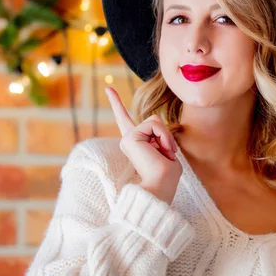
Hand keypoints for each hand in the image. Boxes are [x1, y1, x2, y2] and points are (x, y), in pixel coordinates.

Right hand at [105, 87, 182, 204]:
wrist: (160, 187)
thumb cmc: (167, 175)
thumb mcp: (167, 150)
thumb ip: (161, 133)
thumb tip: (153, 118)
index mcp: (136, 144)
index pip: (125, 120)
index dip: (117, 104)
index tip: (108, 88)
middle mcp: (128, 139)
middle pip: (155, 121)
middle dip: (166, 135)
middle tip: (168, 155)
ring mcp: (127, 137)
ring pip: (155, 121)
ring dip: (166, 136)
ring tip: (165, 153)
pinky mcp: (130, 136)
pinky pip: (155, 125)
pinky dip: (164, 136)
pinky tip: (162, 150)